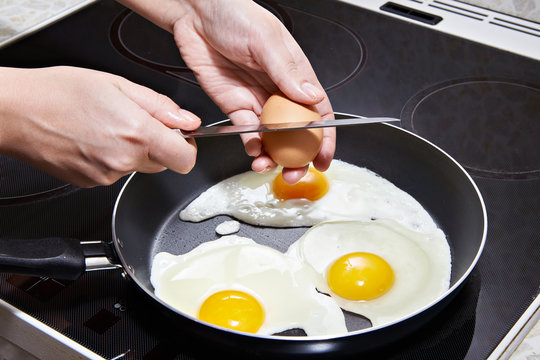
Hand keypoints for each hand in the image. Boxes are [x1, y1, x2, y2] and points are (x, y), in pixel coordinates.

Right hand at [0, 66, 200, 186]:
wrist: (16, 112)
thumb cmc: (59, 93)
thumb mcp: (118, 85)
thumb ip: (160, 107)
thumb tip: (188, 121)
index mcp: (137, 134)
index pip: (185, 159)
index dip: (187, 147)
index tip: (179, 136)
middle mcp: (124, 160)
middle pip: (163, 163)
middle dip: (158, 145)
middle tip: (134, 122)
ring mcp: (106, 175)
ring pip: (138, 167)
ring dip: (133, 151)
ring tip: (106, 127)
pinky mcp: (91, 183)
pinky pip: (115, 173)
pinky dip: (112, 159)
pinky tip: (94, 139)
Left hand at [170, 0, 335, 182]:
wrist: (195, 13)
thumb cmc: (234, 14)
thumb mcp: (265, 38)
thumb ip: (286, 70)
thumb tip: (310, 96)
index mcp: (295, 74)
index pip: (318, 111)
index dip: (324, 138)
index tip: (323, 158)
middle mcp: (279, 91)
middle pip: (296, 132)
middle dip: (298, 156)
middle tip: (294, 172)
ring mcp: (257, 100)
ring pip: (271, 137)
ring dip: (272, 155)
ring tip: (267, 165)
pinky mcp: (235, 106)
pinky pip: (246, 131)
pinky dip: (250, 143)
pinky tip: (252, 149)